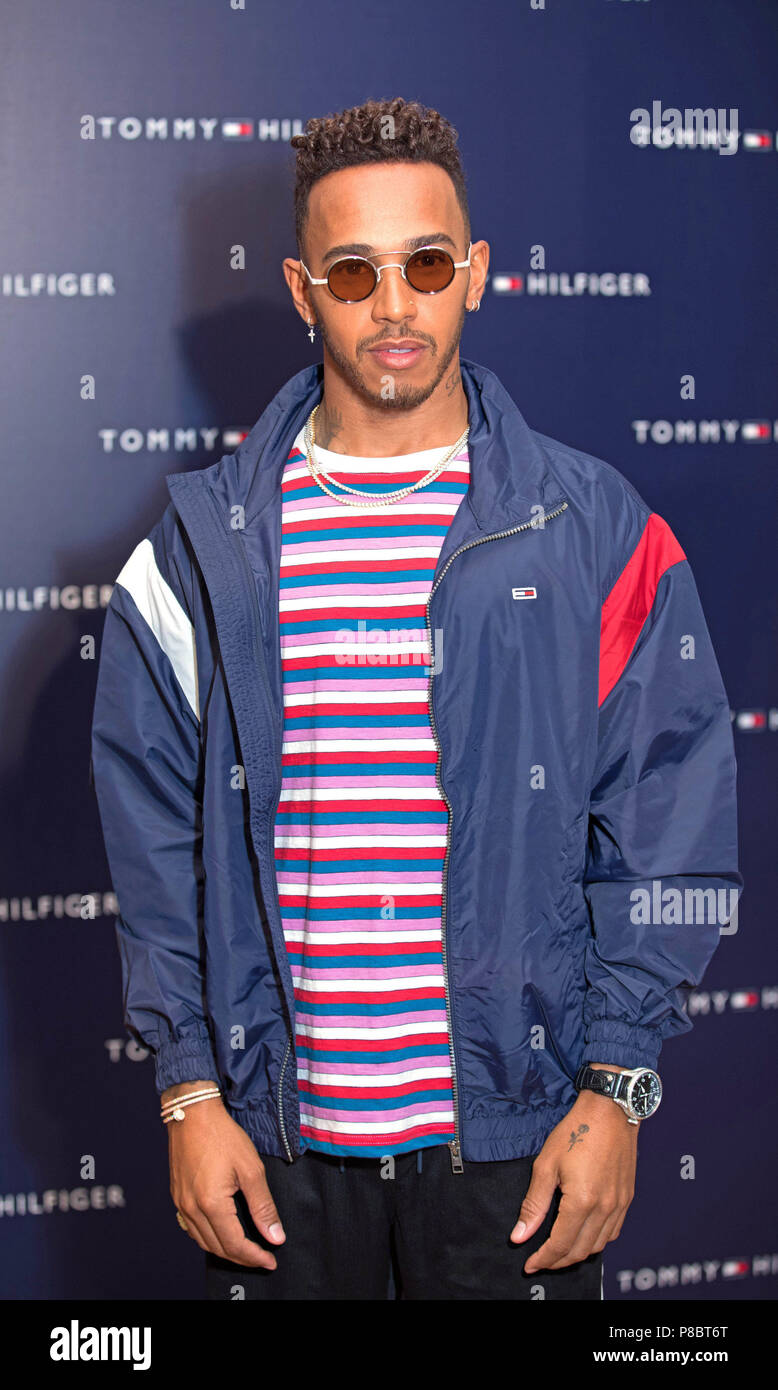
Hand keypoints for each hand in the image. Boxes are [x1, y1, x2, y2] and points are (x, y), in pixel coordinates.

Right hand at [167, 1097, 285, 1268]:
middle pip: (217, 1248)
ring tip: (245, 1249)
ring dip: (224, 1250)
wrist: (192, 1113)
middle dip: (242, 1257)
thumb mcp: (251, 1169)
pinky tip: (221, 1232)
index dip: (255, 1257)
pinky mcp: (177, 1195)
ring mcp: (181, 1203)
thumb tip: (275, 1236)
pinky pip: (191, 1228)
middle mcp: (192, 1208)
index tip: (271, 1261)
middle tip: (262, 1258)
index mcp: (211, 1204)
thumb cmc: (222, 1136)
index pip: (235, 1245)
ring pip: (203, 1241)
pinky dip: (208, 1237)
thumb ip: (263, 1206)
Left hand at [509, 1084, 638, 1273]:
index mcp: (582, 1202)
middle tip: (540, 1260)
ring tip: (558, 1251)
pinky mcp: (627, 1198)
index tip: (529, 1264)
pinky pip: (612, 1232)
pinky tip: (583, 1235)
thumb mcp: (546, 1165)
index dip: (543, 1259)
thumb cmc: (576, 1131)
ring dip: (577, 1253)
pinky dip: (596, 1241)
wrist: (611, 1110)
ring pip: (598, 1245)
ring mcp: (619, 1204)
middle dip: (558, 1261)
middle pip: (580, 1250)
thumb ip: (533, 1204)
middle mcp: (604, 1208)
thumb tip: (519, 1235)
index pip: (560, 1245)